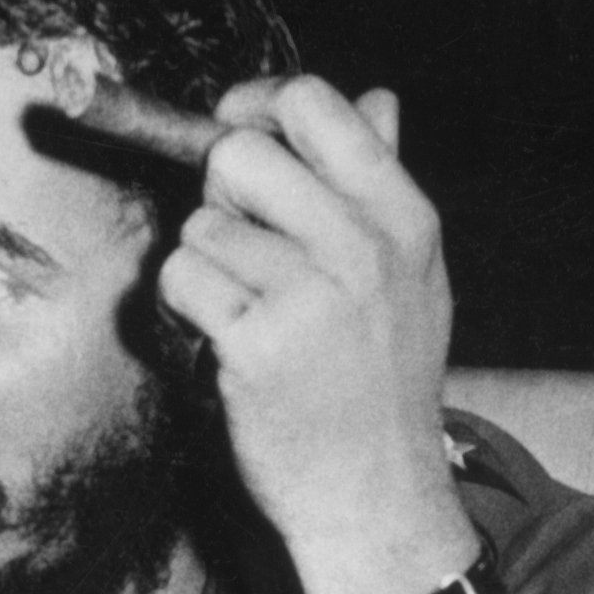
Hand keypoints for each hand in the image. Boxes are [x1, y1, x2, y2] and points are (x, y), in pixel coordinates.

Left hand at [156, 75, 477, 593]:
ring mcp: (308, 294)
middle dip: (219, 195)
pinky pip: (180, 281)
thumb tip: (375, 98)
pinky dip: (182, 309)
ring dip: (202, 268)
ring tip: (243, 314)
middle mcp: (360, 245)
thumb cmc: (381, 385)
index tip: (235, 129)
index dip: (255, 108)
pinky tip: (220, 341)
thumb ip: (383, 185)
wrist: (374, 494)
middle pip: (238, 156)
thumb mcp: (414, 275)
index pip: (315, 105)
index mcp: (403, 215)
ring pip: (199, 229)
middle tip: (240, 247)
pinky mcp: (254, 344)